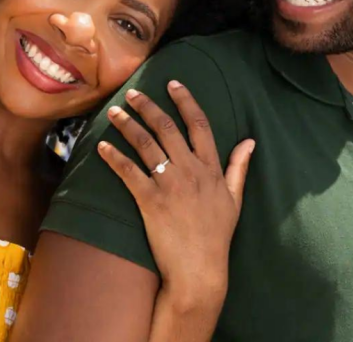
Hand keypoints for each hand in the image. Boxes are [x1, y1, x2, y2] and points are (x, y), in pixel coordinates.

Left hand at [97, 80, 254, 309]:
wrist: (200, 269)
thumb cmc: (217, 236)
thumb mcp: (235, 199)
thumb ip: (239, 167)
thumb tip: (249, 141)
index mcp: (211, 168)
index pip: (199, 124)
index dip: (185, 100)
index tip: (173, 83)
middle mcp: (191, 171)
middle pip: (166, 128)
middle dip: (147, 106)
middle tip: (132, 93)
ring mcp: (170, 185)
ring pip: (145, 144)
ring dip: (127, 124)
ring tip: (113, 111)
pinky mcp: (150, 201)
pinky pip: (129, 172)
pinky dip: (114, 157)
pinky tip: (102, 146)